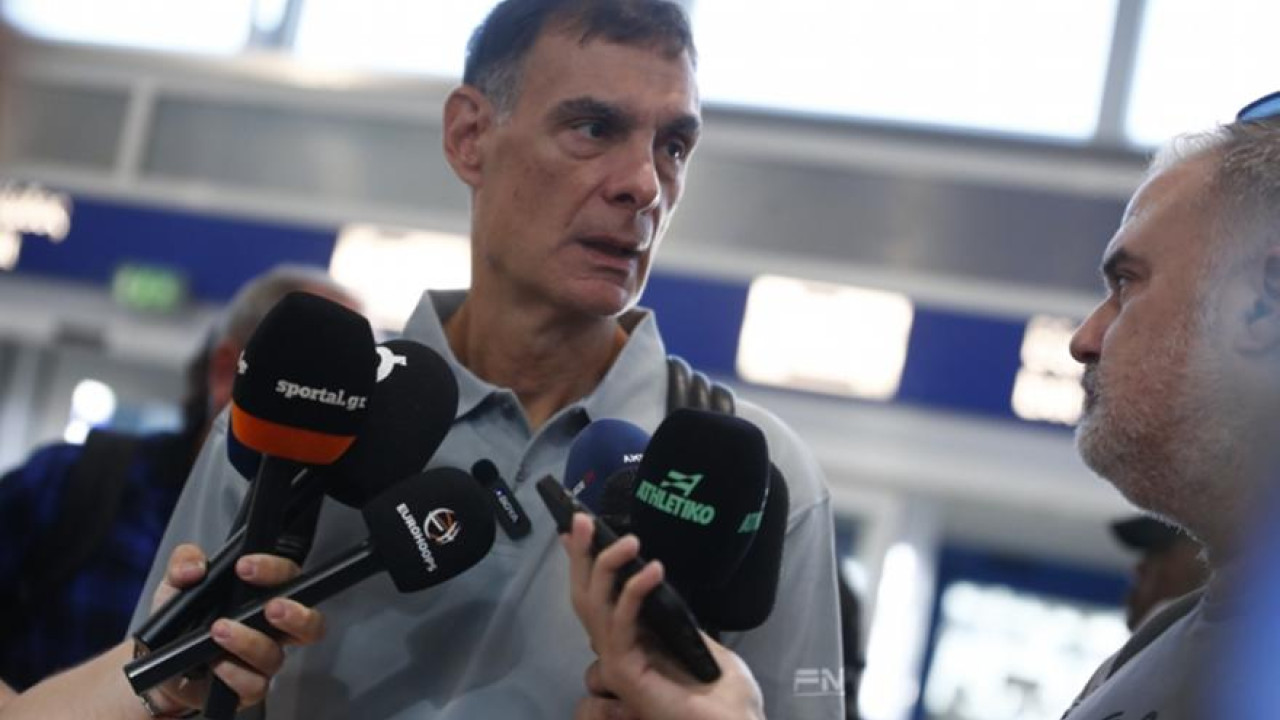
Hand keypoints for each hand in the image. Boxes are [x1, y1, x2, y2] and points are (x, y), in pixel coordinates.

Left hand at [139, 544, 325, 715]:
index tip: (245, 566)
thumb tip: (195, 568)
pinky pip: (253, 685)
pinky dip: (234, 673)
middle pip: (311, 624)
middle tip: (271, 607)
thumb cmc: (183, 622)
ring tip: (220, 630)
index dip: (275, 570)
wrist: (161, 666)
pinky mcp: (249, 688)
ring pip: (276, 655)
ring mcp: (263, 660)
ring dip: (249, 642)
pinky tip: (215, 663)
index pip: (288, 577)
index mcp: (264, 596)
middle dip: (296, 615)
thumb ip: (184, 562)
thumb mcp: (177, 583)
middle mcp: (273, 629)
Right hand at [562, 514, 765, 719]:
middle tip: (581, 520)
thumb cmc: (728, 700)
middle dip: (582, 557)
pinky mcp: (625, 674)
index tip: (578, 529)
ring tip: (628, 540)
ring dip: (606, 567)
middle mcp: (618, 653)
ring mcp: (617, 666)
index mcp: (633, 645)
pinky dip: (633, 594)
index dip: (586, 564)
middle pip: (586, 599)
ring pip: (595, 608)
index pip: (600, 599)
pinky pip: (621, 626)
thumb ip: (679, 624)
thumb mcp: (704, 647)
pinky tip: (652, 570)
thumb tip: (664, 592)